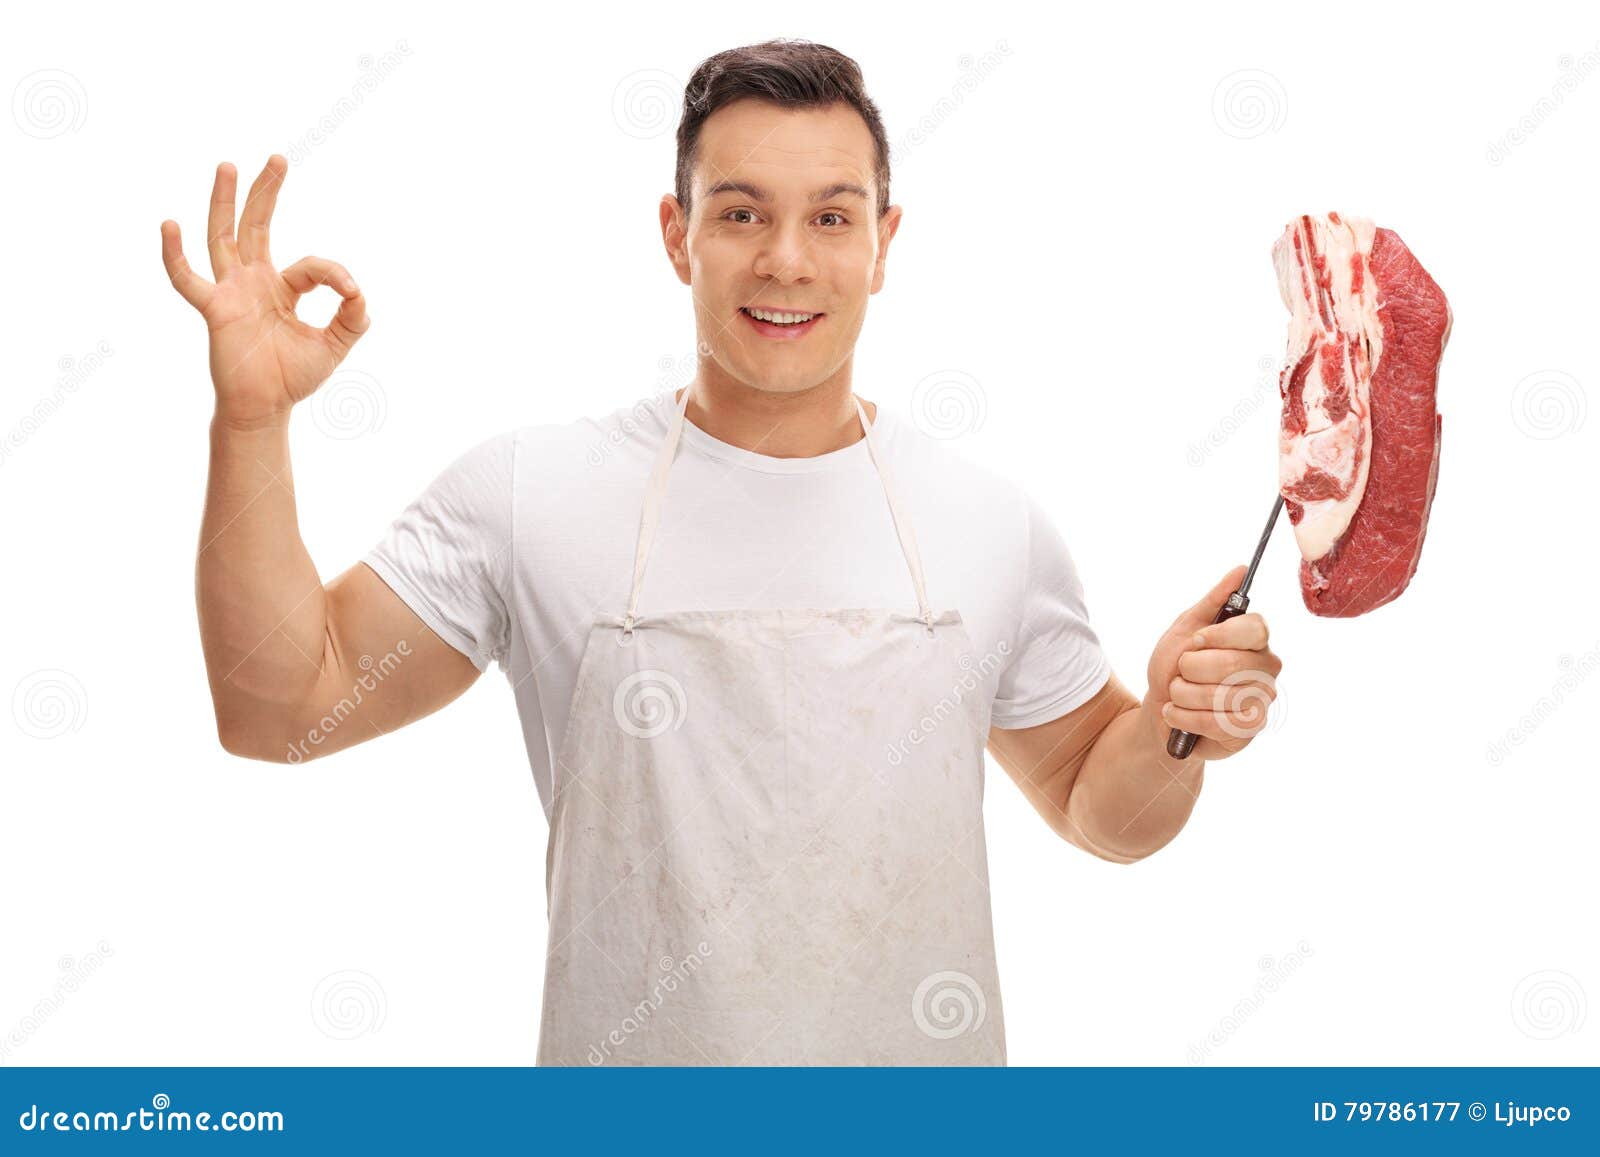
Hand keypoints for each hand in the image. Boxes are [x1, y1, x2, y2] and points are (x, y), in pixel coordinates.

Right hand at [160, 155, 369, 426]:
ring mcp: (231, 292)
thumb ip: (352, 319)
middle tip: (278, 158)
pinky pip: (188, 279)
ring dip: (225, 202)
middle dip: (266, 192)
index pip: (311, 266)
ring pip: (223, 237)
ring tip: (229, 165)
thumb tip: (361, 294)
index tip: (352, 291)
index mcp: (282, 288)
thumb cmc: (292, 378)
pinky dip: (175, 254)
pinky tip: (170, 224)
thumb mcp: (333, 346)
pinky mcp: (215, 309)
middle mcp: (253, 282)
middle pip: (256, 226)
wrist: (265, 409)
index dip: (335, 274)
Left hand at [1143, 564, 1282, 760]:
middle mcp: (1265, 668)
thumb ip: (1213, 600)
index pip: (1255, 628)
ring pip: (1221, 694)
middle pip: (1233, 662)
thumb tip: (1240, 570)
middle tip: (1181, 673)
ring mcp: (1260, 700)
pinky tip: (1178, 715)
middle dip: (1191, 668)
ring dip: (1182, 695)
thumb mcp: (1185, 628)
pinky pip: (1216, 722)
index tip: (1196, 641)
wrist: (1160, 711)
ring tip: (1178, 695)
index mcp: (1254, 639)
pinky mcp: (1249, 730)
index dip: (1219, 635)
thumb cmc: (1174, 668)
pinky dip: (1185, 717)